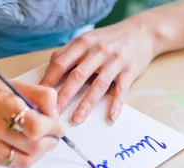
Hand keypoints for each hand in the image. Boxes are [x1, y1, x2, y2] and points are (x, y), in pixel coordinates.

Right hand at [0, 72, 62, 167]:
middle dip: (49, 142)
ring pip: (23, 160)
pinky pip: (9, 164)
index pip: (35, 125)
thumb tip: (56, 114)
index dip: (52, 128)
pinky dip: (23, 157)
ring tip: (40, 142)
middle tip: (52, 135)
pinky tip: (23, 146)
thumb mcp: (10, 83)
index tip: (56, 125)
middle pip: (32, 146)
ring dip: (38, 153)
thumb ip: (38, 95)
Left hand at [39, 19, 157, 123]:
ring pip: (98, 85)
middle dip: (64, 96)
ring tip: (76, 119)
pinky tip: (110, 117)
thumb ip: (68, 54)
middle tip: (54, 113)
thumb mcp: (87, 39)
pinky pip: (121, 90)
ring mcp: (115, 61)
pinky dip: (116, 104)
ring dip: (86, 104)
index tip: (40, 97)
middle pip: (77, 76)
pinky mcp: (130, 71)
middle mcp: (98, 51)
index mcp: (83, 43)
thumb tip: (48, 73)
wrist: (142, 32)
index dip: (49, 80)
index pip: (61, 62)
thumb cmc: (110, 39)